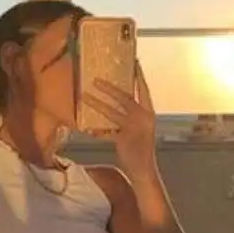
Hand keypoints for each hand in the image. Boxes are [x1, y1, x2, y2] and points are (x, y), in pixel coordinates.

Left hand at [83, 60, 157, 177]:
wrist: (144, 170)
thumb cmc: (141, 149)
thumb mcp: (140, 129)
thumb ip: (131, 116)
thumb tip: (115, 104)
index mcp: (149, 113)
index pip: (143, 89)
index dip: (138, 76)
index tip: (133, 62)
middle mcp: (143, 118)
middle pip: (124, 97)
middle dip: (110, 88)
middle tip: (96, 79)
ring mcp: (133, 128)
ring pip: (111, 112)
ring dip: (97, 104)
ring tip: (84, 96)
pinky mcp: (123, 139)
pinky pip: (105, 132)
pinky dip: (96, 131)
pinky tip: (86, 128)